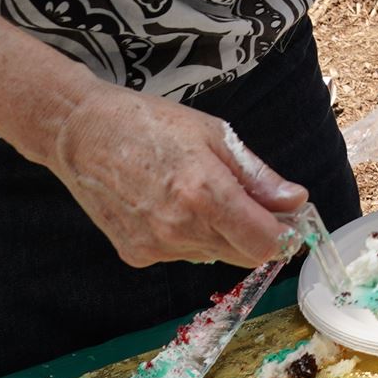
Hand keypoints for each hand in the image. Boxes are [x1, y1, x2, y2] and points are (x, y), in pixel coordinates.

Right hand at [42, 85, 308, 268]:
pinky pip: (181, 253)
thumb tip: (295, 200)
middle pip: (242, 254)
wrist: (82, 133)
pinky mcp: (135, 255)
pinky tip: (171, 204)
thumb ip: (258, 176)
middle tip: (251, 201)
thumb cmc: (150, 123)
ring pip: (212, 254)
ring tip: (199, 193)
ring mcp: (155, 246)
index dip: (283, 234)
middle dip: (256, 233)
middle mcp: (180, 228)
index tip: (289, 219)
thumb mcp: (215, 135)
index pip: (264, 243)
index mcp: (205, 193)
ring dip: (221, 234)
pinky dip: (188, 236)